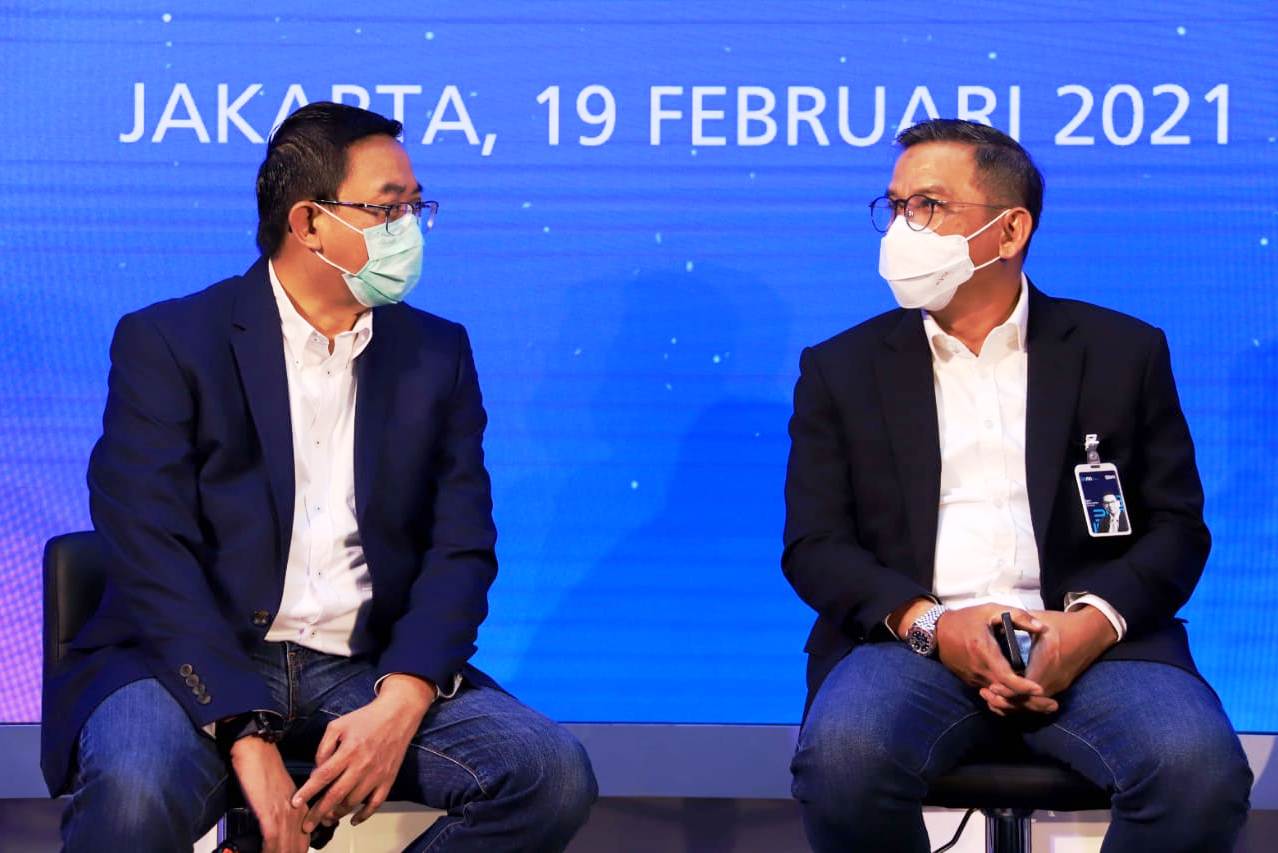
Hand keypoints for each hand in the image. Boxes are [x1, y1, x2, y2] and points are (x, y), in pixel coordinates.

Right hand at [229, 737, 308, 852]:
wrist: (256, 749)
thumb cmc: (264, 768)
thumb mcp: (281, 793)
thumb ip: (284, 811)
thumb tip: (275, 830)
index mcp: (302, 806)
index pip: (305, 840)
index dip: (297, 851)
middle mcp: (297, 811)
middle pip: (298, 846)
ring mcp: (284, 812)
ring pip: (287, 846)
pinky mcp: (269, 812)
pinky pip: (272, 839)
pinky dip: (268, 850)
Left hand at [292, 674, 435, 831]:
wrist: (397, 714)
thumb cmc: (366, 719)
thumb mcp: (338, 725)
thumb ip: (323, 748)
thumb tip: (317, 771)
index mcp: (348, 751)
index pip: (323, 776)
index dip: (308, 792)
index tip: (295, 803)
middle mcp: (362, 765)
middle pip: (336, 795)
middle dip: (318, 812)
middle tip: (307, 825)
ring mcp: (376, 775)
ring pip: (353, 802)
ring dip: (337, 814)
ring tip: (326, 818)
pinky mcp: (388, 779)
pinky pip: (375, 804)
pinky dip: (364, 815)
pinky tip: (353, 820)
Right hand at [935, 604, 1057, 715]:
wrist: (937, 631)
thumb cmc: (967, 619)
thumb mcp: (992, 610)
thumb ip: (1018, 616)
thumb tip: (1042, 628)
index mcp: (984, 652)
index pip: (1006, 677)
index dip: (1023, 687)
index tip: (1041, 690)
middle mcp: (979, 670)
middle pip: (1006, 695)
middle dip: (1030, 702)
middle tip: (1053, 706)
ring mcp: (973, 679)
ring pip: (999, 697)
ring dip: (1020, 703)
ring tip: (1043, 705)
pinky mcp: (971, 682)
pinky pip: (991, 694)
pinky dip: (1007, 699)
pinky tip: (1023, 699)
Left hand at [983, 607, 1117, 714]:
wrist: (1092, 632)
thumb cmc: (1063, 624)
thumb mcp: (1040, 620)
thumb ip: (1018, 623)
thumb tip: (995, 625)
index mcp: (1046, 659)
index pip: (1024, 685)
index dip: (1006, 689)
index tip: (990, 684)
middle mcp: (1053, 677)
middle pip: (1026, 700)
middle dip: (1005, 700)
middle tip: (985, 692)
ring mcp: (1058, 685)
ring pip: (1032, 704)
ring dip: (1012, 702)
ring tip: (991, 696)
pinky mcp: (1059, 687)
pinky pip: (1038, 700)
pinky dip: (1023, 701)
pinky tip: (1007, 697)